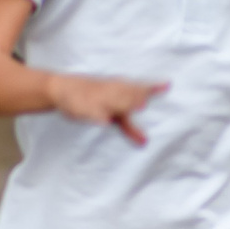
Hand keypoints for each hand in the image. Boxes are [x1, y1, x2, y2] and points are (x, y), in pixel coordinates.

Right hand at [45, 72, 166, 144]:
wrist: (62, 89)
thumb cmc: (93, 99)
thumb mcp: (113, 115)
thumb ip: (130, 128)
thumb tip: (145, 143)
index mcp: (117, 89)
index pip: (138, 88)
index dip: (152, 88)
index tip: (167, 86)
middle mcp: (109, 91)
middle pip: (126, 94)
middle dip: (135, 99)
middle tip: (145, 103)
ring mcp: (96, 98)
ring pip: (111, 100)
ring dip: (123, 103)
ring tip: (138, 107)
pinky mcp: (82, 107)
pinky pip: (91, 111)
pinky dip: (98, 116)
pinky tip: (106, 122)